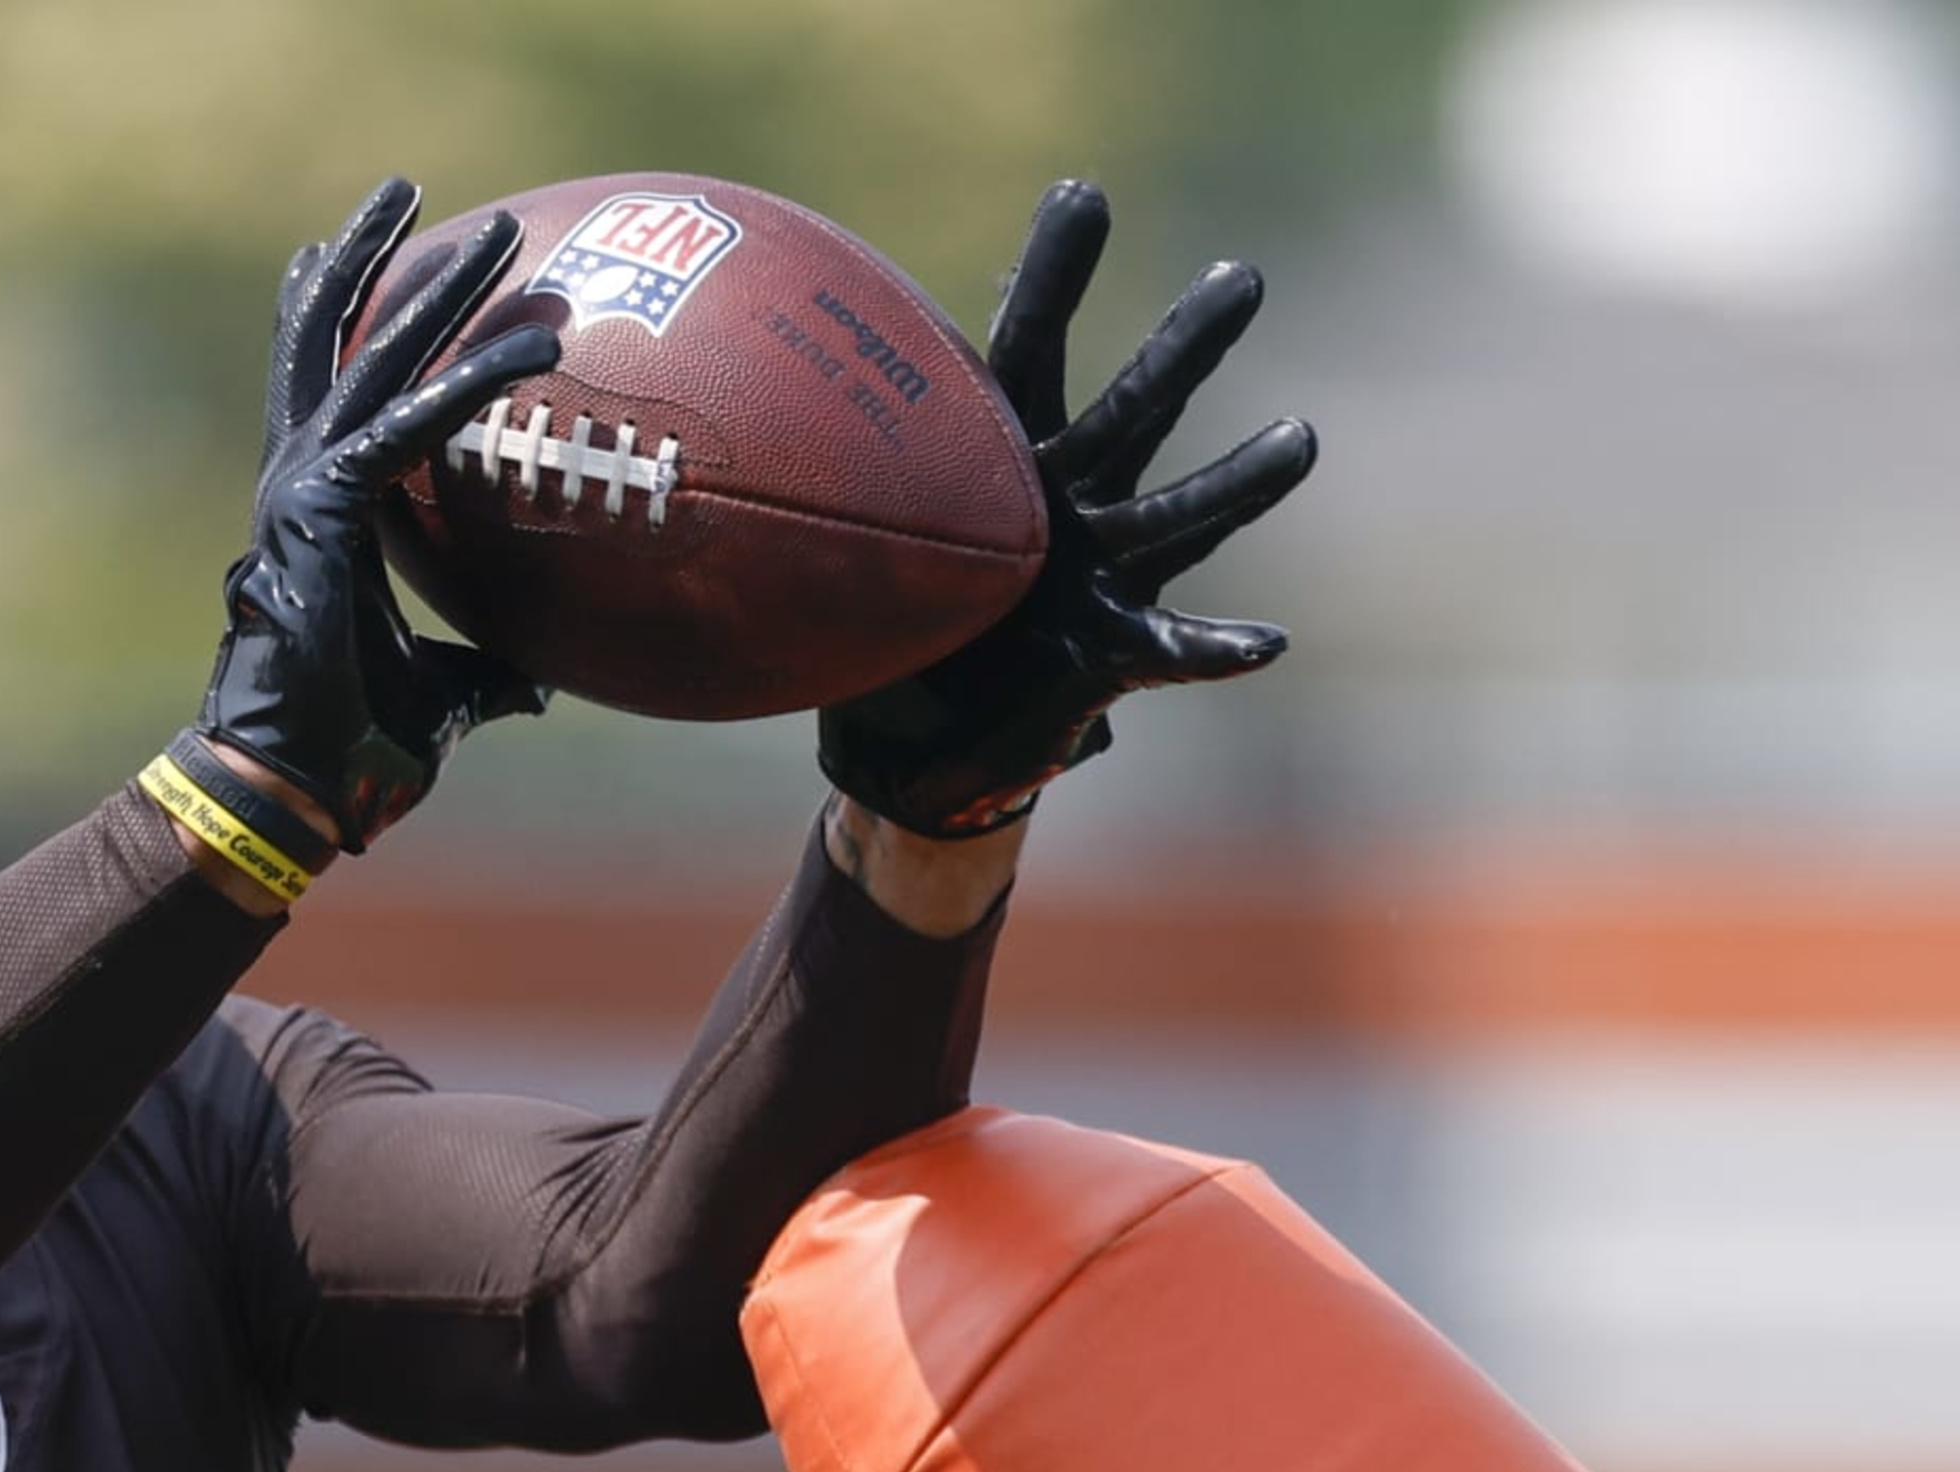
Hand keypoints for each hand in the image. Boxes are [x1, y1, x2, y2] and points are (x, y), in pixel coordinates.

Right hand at [197, 178, 562, 851]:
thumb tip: (544, 681)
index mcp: (319, 513)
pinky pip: (411, 429)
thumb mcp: (445, 696)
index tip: (382, 259)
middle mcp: (299, 483)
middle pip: (336, 342)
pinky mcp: (321, 512)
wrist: (289, 789)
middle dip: (381, 262)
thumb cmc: (351, 749)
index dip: (356, 319)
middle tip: (414, 190)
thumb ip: (488, 672)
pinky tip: (532, 345)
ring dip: (429, 286)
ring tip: (484, 226)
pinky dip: (473, 382)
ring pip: (367, 357)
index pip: (337, 392)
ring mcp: (301, 490)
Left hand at [818, 179, 1320, 839]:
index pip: (1027, 350)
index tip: (1081, 194)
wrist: (908, 746)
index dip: (1051, 277)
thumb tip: (704, 402)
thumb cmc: (879, 624)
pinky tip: (1266, 641)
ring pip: (1177, 519)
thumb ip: (807, 478)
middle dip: (1186, 345)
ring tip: (1299, 439)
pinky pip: (1169, 649)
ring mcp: (1098, 576)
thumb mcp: (831, 539)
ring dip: (1236, 484)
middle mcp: (1067, 502)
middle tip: (1242, 276)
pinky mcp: (1107, 654)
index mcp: (1000, 460)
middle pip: (1133, 409)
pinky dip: (1215, 647)